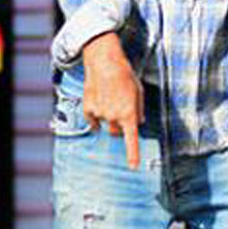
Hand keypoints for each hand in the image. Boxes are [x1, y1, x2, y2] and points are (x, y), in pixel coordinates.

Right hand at [82, 32, 143, 169]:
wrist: (105, 61)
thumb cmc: (125, 75)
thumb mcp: (139, 92)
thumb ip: (139, 110)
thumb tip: (138, 122)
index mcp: (129, 114)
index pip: (131, 140)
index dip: (132, 155)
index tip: (133, 166)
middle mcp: (114, 117)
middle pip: (116, 132)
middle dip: (119, 125)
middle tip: (119, 108)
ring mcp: (100, 114)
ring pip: (105, 124)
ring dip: (108, 117)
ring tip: (109, 97)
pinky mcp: (88, 109)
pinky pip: (92, 120)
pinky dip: (95, 114)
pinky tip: (98, 99)